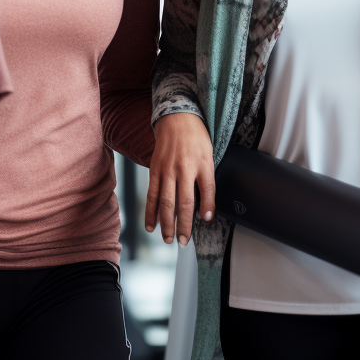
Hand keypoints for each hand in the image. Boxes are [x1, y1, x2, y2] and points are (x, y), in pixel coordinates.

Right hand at [145, 113, 215, 246]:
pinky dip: (150, 212)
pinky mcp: (154, 170)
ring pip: (165, 202)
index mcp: (200, 164)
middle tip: (183, 241)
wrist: (176, 118)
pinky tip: (151, 225)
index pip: (206, 190)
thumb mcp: (209, 157)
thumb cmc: (196, 138)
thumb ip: (208, 184)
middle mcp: (183, 168)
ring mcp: (166, 169)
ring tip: (168, 239)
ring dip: (166, 223)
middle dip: (183, 225)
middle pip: (183, 202)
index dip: (207, 208)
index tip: (205, 222)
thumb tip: (207, 212)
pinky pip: (151, 194)